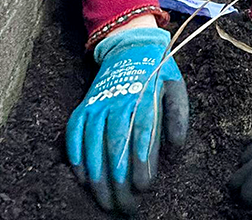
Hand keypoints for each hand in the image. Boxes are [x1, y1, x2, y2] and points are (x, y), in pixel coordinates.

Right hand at [66, 27, 188, 213]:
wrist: (129, 47)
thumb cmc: (157, 73)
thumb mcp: (176, 87)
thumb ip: (178, 116)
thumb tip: (175, 147)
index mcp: (142, 95)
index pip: (141, 132)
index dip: (141, 160)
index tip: (144, 186)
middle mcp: (115, 100)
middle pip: (114, 144)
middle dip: (120, 179)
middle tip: (127, 205)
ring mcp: (95, 104)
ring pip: (92, 145)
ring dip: (98, 177)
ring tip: (106, 202)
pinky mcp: (82, 107)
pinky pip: (73, 135)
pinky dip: (76, 158)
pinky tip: (83, 180)